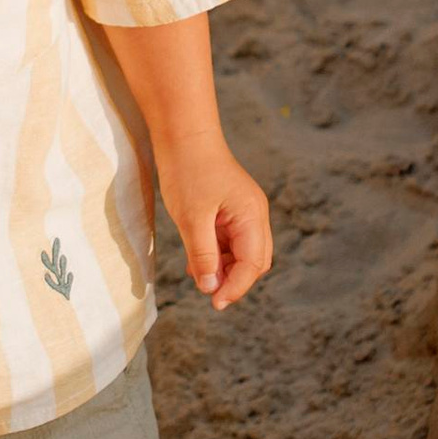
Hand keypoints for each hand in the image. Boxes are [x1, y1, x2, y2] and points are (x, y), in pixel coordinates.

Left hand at [157, 138, 272, 309]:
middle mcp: (254, 215)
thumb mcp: (192, 217)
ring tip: (198, 277)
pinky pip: (230, 241)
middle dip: (234, 281)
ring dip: (224, 269)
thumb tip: (211, 287)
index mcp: (252, 215)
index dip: (236, 287)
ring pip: (242, 253)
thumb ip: (203, 255)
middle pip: (255, 261)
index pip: (254, 263)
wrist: (182, 134)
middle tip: (208, 294)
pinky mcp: (230, 210)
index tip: (215, 304)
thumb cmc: (188, 171)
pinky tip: (196, 263)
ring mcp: (244, 212)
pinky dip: (217, 255)